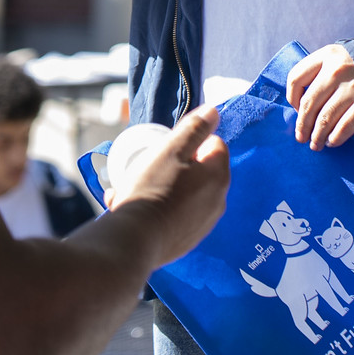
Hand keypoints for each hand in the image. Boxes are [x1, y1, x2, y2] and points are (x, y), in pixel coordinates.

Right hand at [110, 107, 229, 268]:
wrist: (134, 242)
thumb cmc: (152, 189)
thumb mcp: (171, 149)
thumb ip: (195, 128)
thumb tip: (214, 112)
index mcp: (218, 176)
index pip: (213, 145)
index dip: (190, 143)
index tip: (167, 150)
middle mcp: (218, 201)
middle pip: (200, 171)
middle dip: (175, 167)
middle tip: (148, 169)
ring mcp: (203, 224)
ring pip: (185, 194)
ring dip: (164, 188)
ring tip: (135, 191)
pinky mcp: (187, 241)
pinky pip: (177, 216)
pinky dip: (162, 210)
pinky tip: (139, 211)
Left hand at [287, 44, 353, 149]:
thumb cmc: (353, 67)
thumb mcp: (334, 58)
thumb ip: (316, 73)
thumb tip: (298, 109)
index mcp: (327, 55)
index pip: (296, 78)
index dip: (292, 98)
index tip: (296, 109)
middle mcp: (338, 70)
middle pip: (309, 103)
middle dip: (302, 125)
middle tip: (301, 137)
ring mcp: (353, 88)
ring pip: (325, 119)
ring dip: (317, 136)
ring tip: (315, 144)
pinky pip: (344, 127)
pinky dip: (335, 138)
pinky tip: (331, 141)